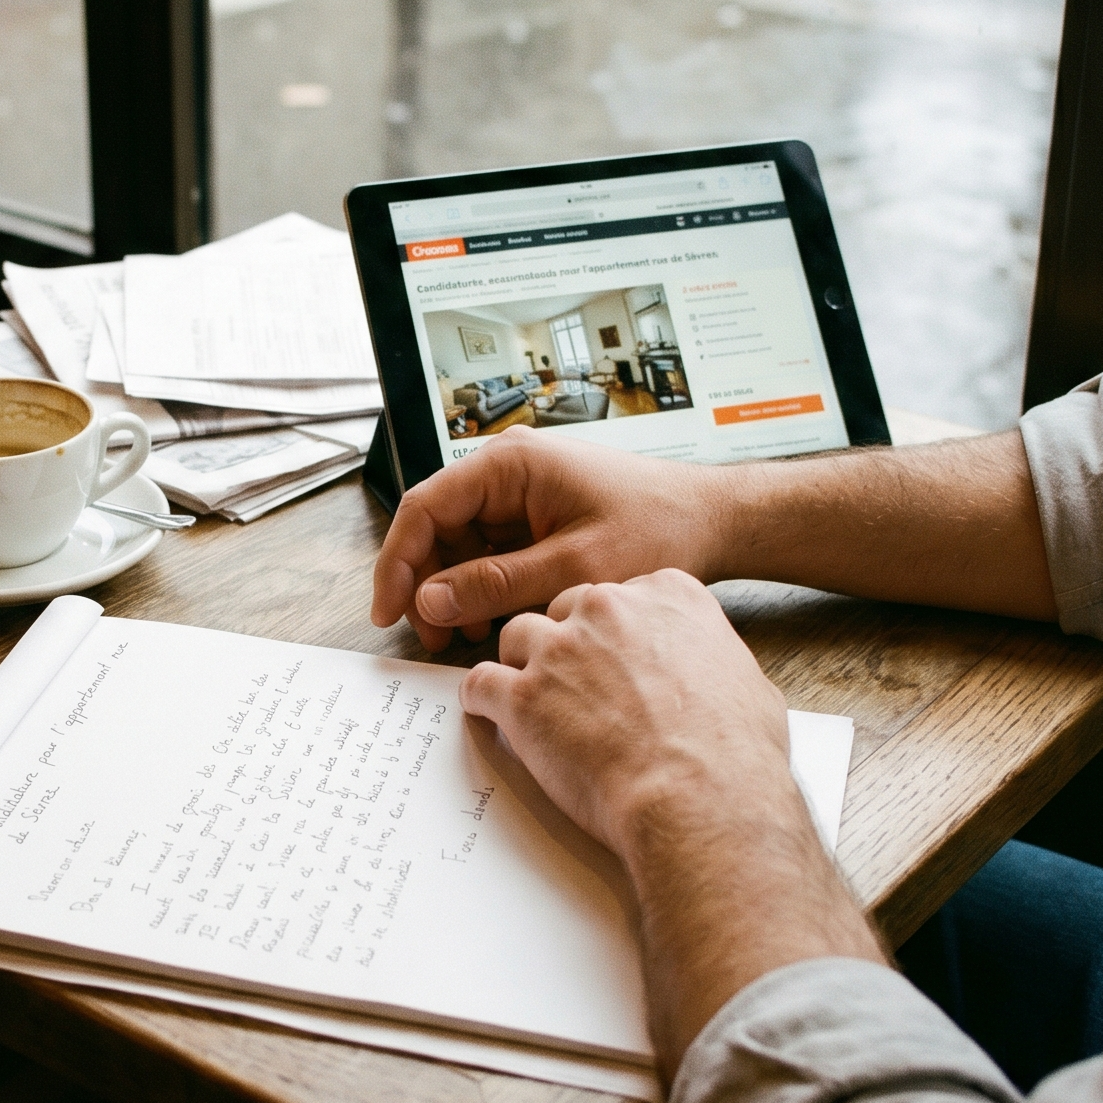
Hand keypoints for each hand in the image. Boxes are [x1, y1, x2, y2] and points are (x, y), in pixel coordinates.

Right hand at [371, 428, 726, 649]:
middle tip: (432, 638)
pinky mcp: (534, 513)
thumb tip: (430, 600)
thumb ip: (496, 584)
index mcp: (510, 464)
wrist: (714, 520)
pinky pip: (487, 549)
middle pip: (436, 527)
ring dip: (454, 590)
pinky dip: (482, 587)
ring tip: (466, 635)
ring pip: (458, 543)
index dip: (398, 562)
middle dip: (427, 584)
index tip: (389, 610)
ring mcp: (520, 491)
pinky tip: (493, 621)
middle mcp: (507, 469)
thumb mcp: (573, 567)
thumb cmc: (659, 528)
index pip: (424, 507)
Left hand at [458, 569, 794, 864]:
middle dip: (567, 642)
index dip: (614, 629)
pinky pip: (481, 682)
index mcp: (668, 595)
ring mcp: (560, 649)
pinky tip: (492, 714)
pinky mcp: (522, 696)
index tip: (613, 652)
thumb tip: (710, 672)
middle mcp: (608, 609)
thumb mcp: (746, 683)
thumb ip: (711, 657)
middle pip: (565, 607)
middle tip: (576, 683)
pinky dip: (483, 699)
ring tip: (533, 699)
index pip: (622, 592)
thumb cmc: (734, 754)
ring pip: (517, 635)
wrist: (700, 800)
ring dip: (522, 665)